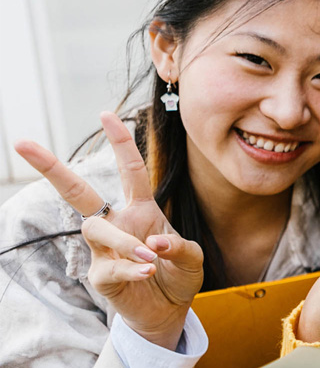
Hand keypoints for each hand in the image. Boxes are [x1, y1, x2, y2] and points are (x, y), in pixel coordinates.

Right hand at [15, 112, 203, 349]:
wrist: (169, 310)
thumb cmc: (178, 273)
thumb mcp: (192, 257)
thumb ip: (181, 247)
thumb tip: (154, 241)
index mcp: (140, 209)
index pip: (129, 170)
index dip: (121, 142)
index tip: (106, 114)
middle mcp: (116, 223)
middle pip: (79, 191)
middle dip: (52, 168)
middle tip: (24, 144)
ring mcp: (104, 249)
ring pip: (97, 231)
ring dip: (124, 242)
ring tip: (150, 258)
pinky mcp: (101, 276)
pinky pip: (110, 267)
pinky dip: (130, 269)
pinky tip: (148, 272)